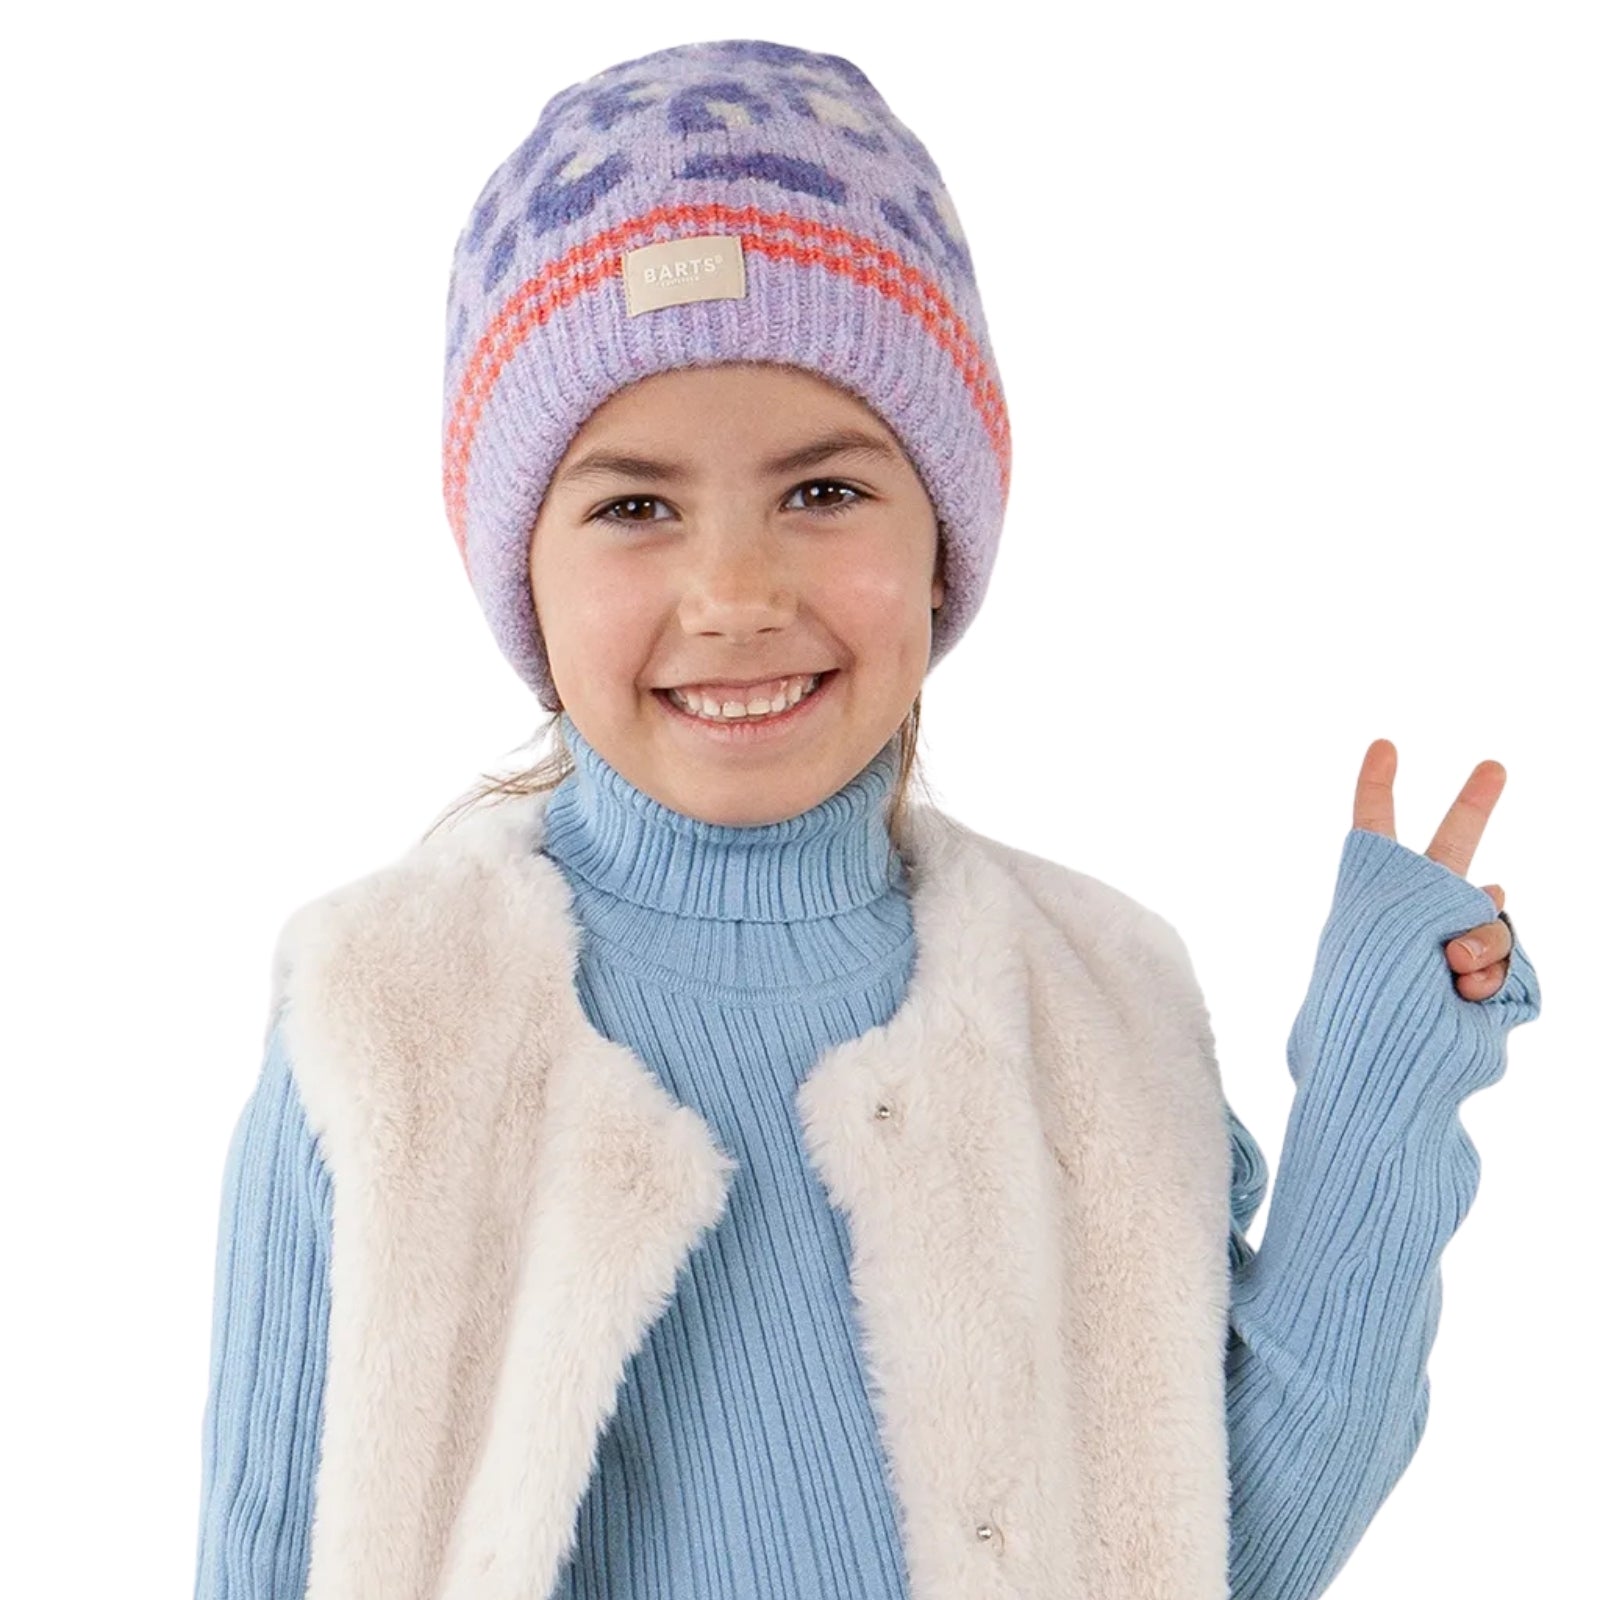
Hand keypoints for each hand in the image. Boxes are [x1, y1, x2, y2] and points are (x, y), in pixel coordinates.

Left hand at [1352, 738, 1513, 1000]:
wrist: (1386, 1067)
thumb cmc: (1363, 998)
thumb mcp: (1369, 933)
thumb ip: (1426, 896)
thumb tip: (1495, 890)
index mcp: (1370, 899)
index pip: (1373, 830)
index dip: (1378, 786)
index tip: (1384, 746)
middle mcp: (1415, 917)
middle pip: (1452, 848)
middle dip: (1474, 805)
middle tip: (1494, 766)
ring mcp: (1455, 949)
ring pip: (1490, 917)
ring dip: (1477, 938)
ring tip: (1450, 969)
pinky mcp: (1490, 987)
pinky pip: (1511, 961)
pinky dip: (1493, 975)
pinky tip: (1466, 993)